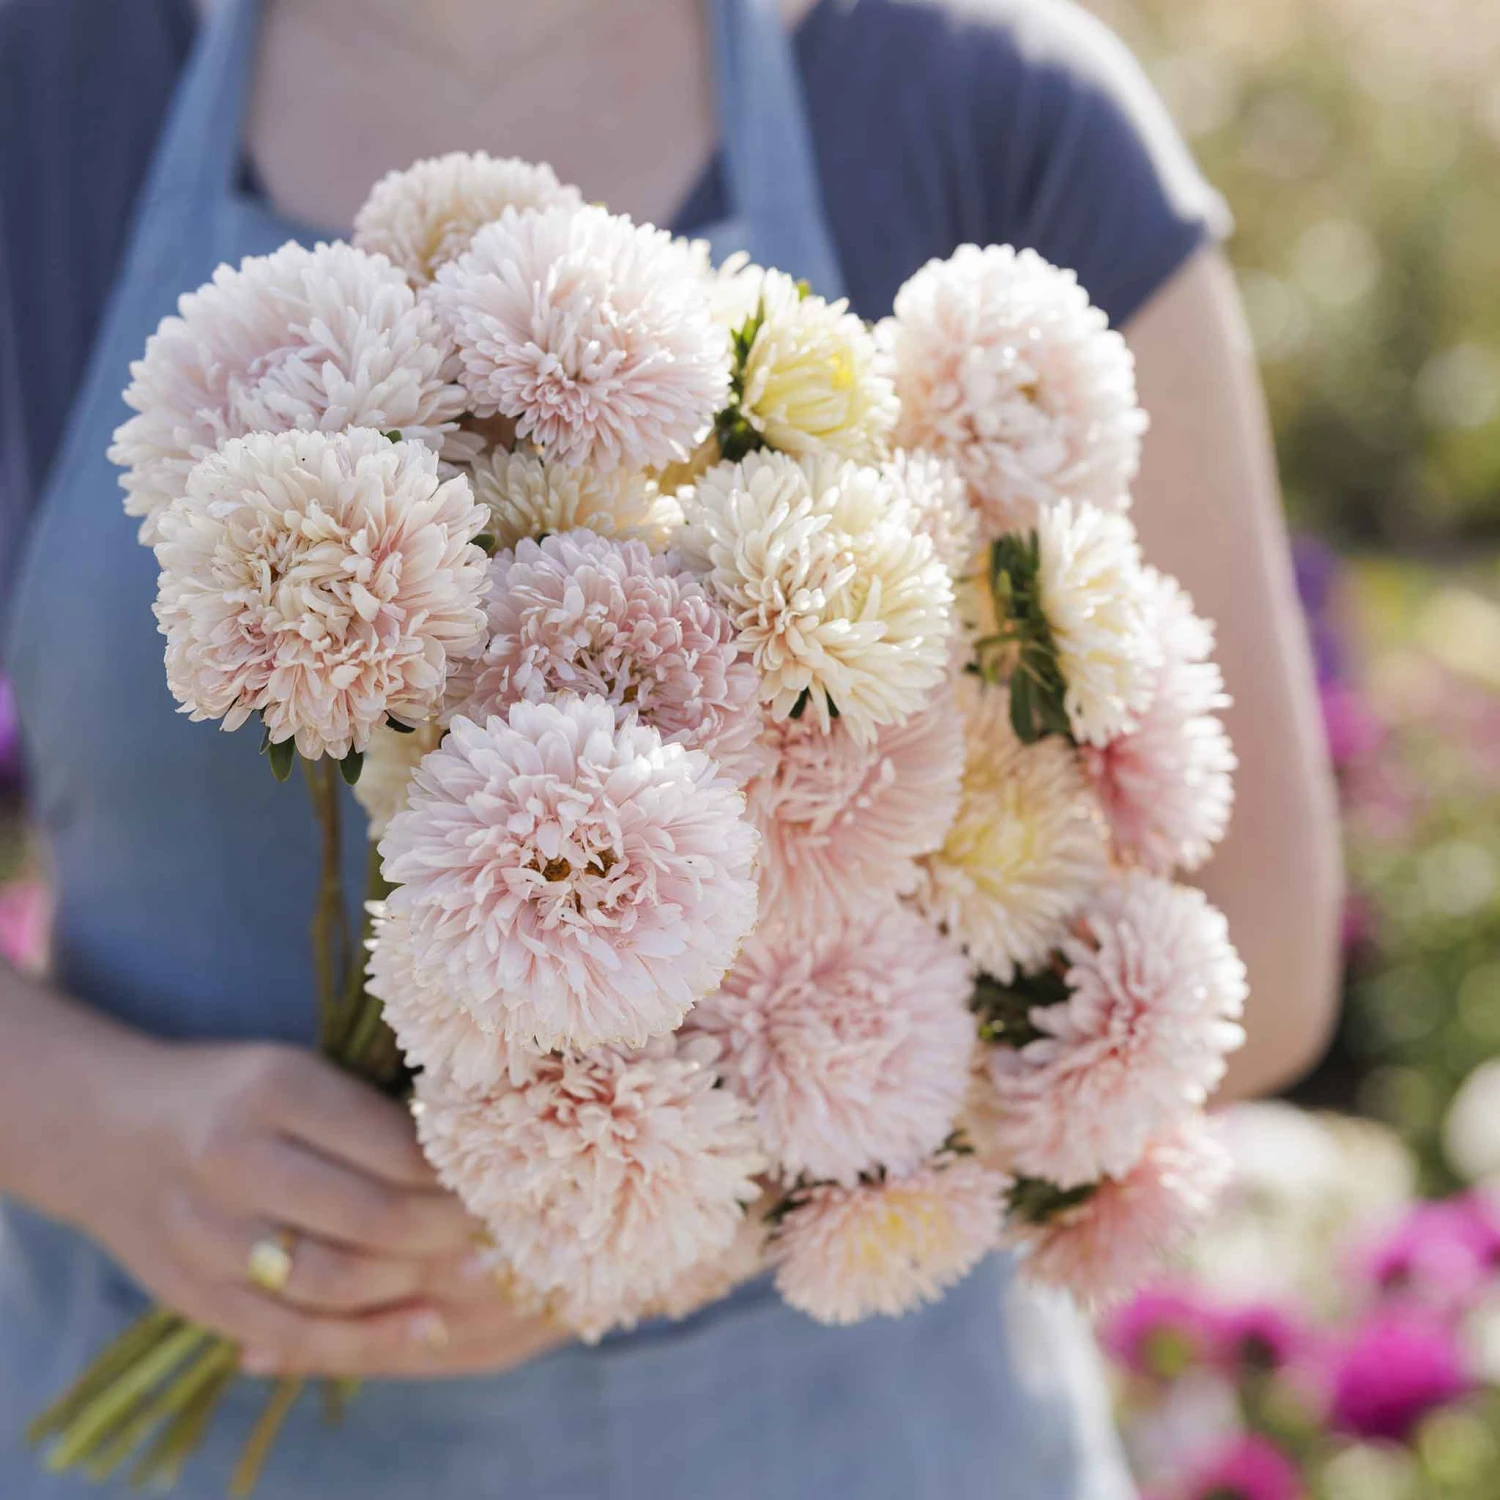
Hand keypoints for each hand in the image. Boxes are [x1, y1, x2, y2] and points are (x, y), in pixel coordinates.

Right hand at [59, 1035, 564, 1376]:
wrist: (105, 1131)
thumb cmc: (234, 1093)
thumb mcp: (297, 1069)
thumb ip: (370, 1111)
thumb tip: (479, 1150)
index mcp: (274, 1089)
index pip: (393, 1145)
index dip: (460, 1171)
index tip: (510, 1175)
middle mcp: (235, 1160)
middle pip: (372, 1216)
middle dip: (453, 1231)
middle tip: (509, 1230)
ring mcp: (207, 1236)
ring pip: (338, 1281)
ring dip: (423, 1284)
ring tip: (487, 1274)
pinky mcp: (194, 1295)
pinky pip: (295, 1332)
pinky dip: (370, 1337)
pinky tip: (429, 1326)